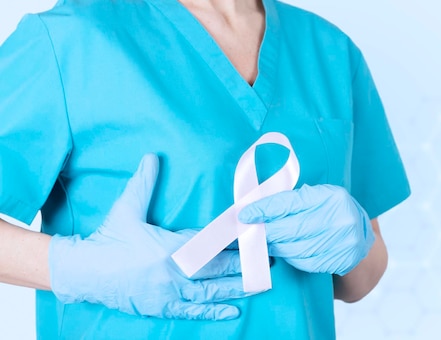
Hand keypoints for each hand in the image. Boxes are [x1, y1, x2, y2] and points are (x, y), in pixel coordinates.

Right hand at [49, 154, 245, 319]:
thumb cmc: (108, 239)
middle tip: (270, 257)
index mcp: (170, 246)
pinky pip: (192, 312)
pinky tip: (234, 311)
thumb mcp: (126, 208)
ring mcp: (169, 293)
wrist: (84, 272)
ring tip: (263, 282)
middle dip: (246, 263)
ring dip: (238, 287)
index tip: (255, 233)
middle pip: (218, 268)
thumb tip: (152, 155)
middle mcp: (174, 272)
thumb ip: (143, 182)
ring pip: (211, 292)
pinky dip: (213, 312)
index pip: (210, 241)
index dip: (234, 238)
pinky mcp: (162, 308)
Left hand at [238, 184, 374, 275]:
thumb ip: (293, 202)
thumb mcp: (319, 199)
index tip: (244, 215)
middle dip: (266, 232)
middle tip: (250, 233)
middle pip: (290, 228)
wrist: (362, 239)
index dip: (264, 210)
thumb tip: (255, 209)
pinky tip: (286, 253)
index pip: (289, 203)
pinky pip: (306, 262)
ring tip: (266, 244)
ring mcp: (343, 241)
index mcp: (331, 196)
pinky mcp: (341, 260)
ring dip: (276, 248)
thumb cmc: (332, 214)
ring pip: (296, 249)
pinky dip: (292, 259)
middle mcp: (340, 218)